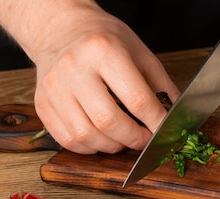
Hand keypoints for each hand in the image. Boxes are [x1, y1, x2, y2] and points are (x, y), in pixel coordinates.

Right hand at [29, 6, 178, 153]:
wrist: (61, 29)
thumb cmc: (104, 41)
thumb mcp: (139, 52)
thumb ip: (160, 85)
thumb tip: (177, 117)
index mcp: (104, 51)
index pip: (136, 99)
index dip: (155, 122)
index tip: (164, 131)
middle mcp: (75, 68)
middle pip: (108, 121)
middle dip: (133, 139)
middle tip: (144, 139)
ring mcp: (54, 87)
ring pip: (85, 135)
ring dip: (111, 146)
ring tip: (123, 139)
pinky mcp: (42, 103)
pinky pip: (67, 139)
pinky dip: (89, 147)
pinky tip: (101, 139)